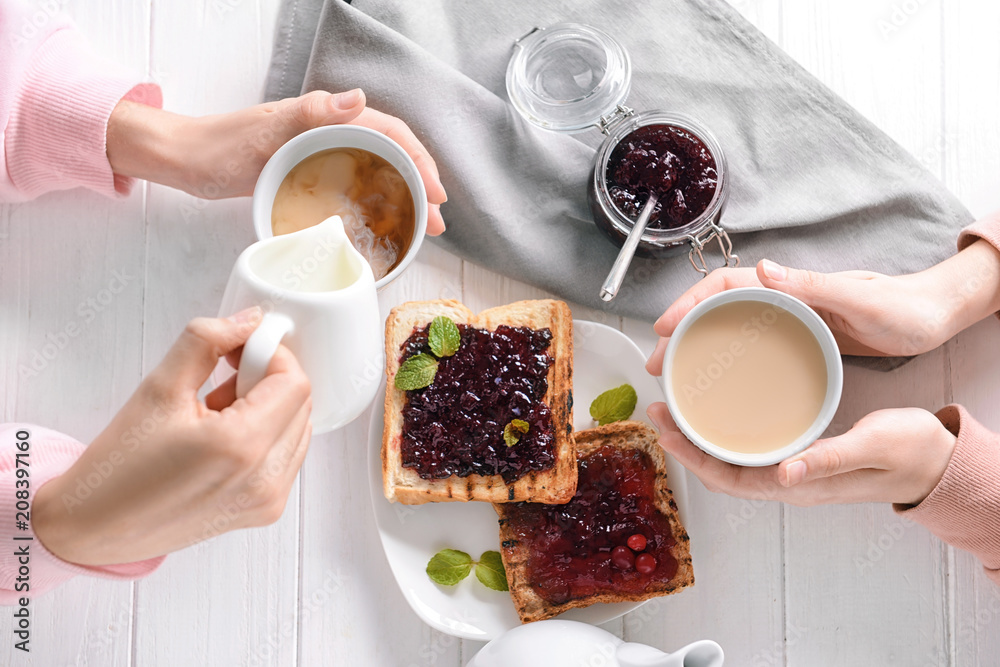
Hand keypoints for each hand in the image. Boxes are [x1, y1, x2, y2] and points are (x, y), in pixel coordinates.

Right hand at [32, 307, 311, 565]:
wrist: (96, 527)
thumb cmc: (119, 466)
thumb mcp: (159, 387)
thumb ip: (207, 341)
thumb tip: (249, 320)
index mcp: (240, 447)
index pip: (294, 382)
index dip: (272, 355)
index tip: (241, 348)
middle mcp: (264, 480)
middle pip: (300, 404)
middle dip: (268, 379)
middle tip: (222, 376)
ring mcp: (268, 500)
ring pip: (298, 428)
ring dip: (269, 408)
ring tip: (216, 411)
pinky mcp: (265, 511)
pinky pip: (287, 456)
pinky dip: (266, 436)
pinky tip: (223, 437)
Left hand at [106, 90, 447, 234]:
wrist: (183, 160)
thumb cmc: (219, 146)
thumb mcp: (266, 130)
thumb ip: (310, 113)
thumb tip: (359, 100)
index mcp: (325, 116)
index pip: (389, 132)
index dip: (419, 160)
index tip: (435, 192)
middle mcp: (327, 130)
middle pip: (390, 153)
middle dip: (420, 184)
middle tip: (436, 220)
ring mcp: (319, 152)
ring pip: (375, 170)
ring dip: (403, 197)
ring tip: (421, 228)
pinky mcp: (308, 172)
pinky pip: (354, 184)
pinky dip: (376, 203)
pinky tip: (381, 224)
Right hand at [644, 236, 999, 371]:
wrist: (933, 317)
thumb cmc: (902, 307)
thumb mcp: (858, 298)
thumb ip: (812, 283)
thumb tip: (763, 268)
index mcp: (790, 283)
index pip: (724, 284)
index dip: (688, 302)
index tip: (665, 328)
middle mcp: (783, 296)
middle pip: (716, 306)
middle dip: (681, 330)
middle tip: (658, 362)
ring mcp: (788, 316)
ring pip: (727, 325)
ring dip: (696, 345)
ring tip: (676, 373)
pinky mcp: (797, 335)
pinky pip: (748, 342)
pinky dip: (724, 356)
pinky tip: (719, 378)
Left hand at [647, 403, 955, 505]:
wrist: (934, 461)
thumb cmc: (909, 453)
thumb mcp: (872, 445)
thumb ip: (829, 459)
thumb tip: (783, 474)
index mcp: (800, 484)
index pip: (730, 479)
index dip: (692, 457)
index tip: (665, 429)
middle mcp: (788, 482)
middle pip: (720, 471)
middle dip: (684, 445)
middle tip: (658, 411)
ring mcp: (792, 472)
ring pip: (731, 463)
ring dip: (700, 440)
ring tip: (675, 411)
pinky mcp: (799, 457)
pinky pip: (749, 452)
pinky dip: (724, 435)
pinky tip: (716, 415)